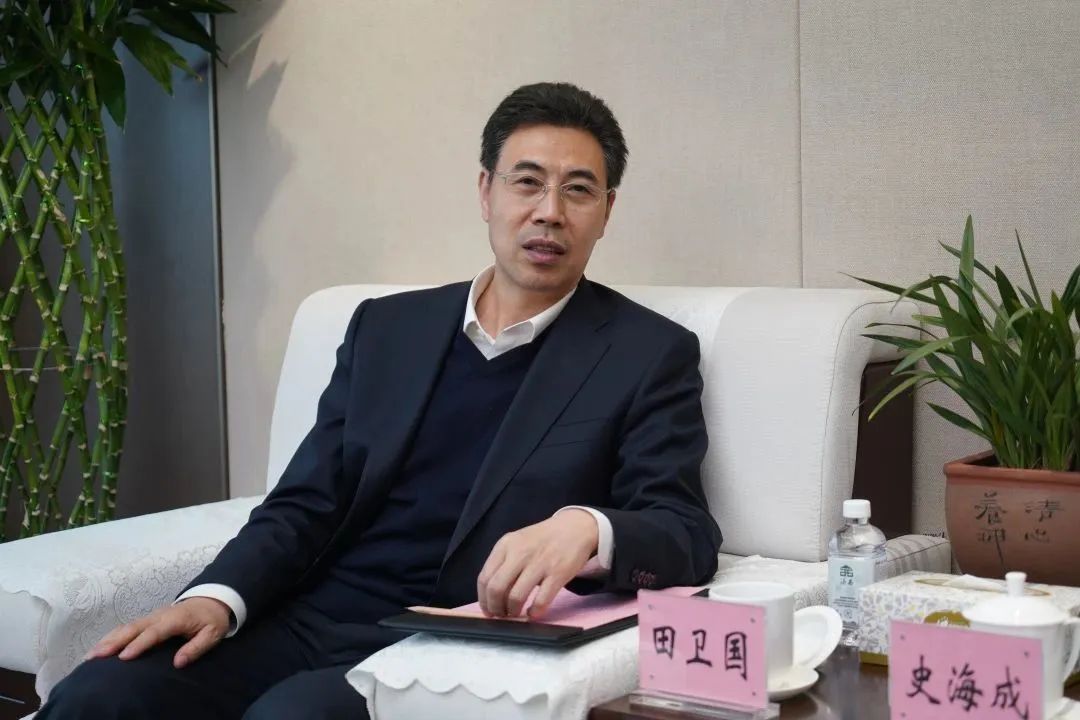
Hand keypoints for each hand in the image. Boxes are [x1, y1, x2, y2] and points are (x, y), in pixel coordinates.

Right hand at [85, 597, 231, 668]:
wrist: (212, 600)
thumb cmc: (212, 619)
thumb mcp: (213, 634)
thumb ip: (197, 647)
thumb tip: (178, 663)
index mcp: (176, 619)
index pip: (155, 632)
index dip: (139, 644)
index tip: (124, 657)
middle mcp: (159, 616)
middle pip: (134, 628)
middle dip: (114, 642)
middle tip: (95, 656)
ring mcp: (152, 616)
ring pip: (127, 626)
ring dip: (108, 639)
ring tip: (90, 655)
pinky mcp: (148, 620)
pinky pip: (127, 627)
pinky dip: (112, 636)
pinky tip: (100, 647)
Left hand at [477, 509, 598, 618]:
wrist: (574, 527)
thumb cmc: (542, 539)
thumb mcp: (517, 542)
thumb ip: (503, 562)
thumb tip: (491, 594)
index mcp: (505, 545)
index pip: (484, 578)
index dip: (483, 599)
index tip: (488, 610)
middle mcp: (519, 553)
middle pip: (496, 589)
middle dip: (496, 608)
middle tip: (501, 614)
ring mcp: (539, 563)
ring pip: (516, 597)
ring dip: (513, 612)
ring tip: (516, 614)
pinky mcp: (557, 574)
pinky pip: (541, 600)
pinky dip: (534, 612)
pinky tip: (533, 612)